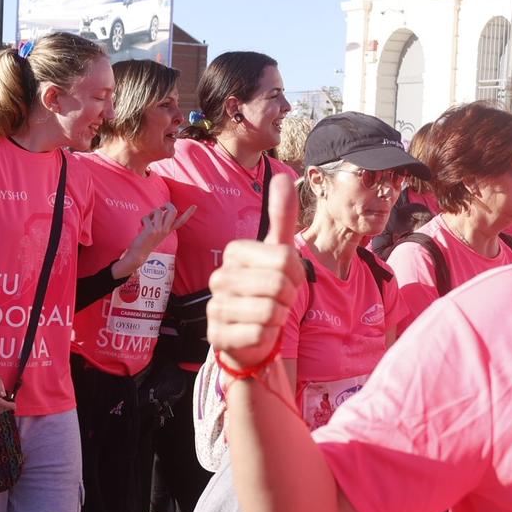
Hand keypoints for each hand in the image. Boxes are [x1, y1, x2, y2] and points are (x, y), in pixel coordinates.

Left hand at [120, 203, 196, 274]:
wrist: (139, 254)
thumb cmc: (146, 241)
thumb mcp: (157, 231)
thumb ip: (160, 222)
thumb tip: (161, 210)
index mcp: (168, 230)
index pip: (181, 221)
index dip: (188, 213)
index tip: (194, 206)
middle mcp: (166, 230)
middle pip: (173, 211)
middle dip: (167, 205)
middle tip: (161, 208)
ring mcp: (159, 231)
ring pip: (159, 211)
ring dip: (152, 212)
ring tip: (148, 219)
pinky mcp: (151, 231)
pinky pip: (147, 217)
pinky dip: (143, 219)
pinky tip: (142, 225)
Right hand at [207, 175, 301, 369]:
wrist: (250, 334)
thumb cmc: (266, 290)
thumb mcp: (277, 252)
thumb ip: (281, 216)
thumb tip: (281, 175)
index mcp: (235, 252)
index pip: (285, 257)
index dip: (296, 273)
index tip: (287, 279)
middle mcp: (220, 277)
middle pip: (279, 284)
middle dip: (288, 296)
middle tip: (278, 300)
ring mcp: (215, 307)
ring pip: (270, 310)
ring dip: (279, 316)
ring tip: (268, 315)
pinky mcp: (217, 336)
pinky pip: (259, 333)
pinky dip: (267, 336)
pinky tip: (257, 333)